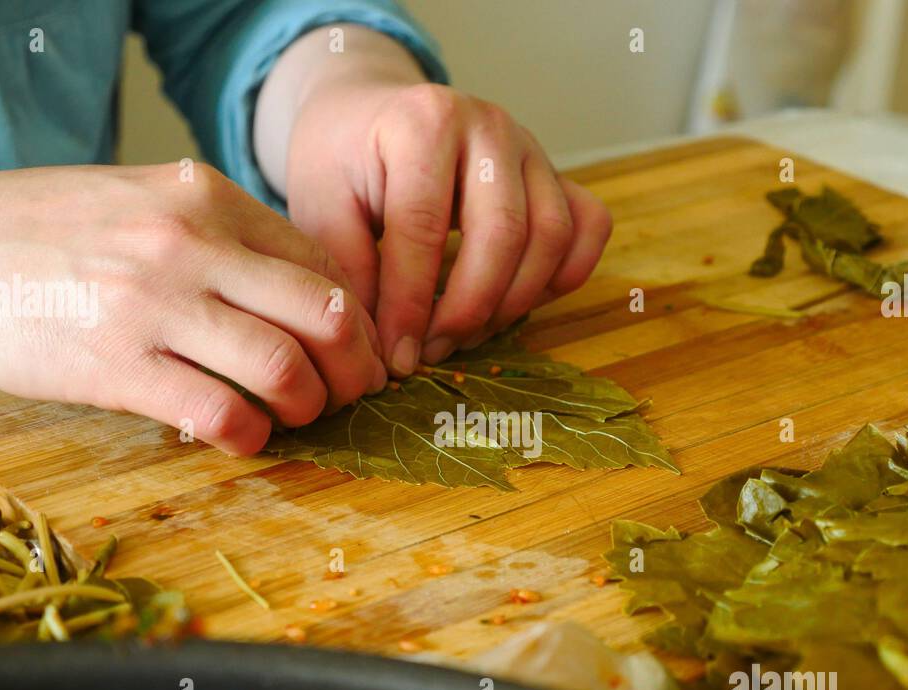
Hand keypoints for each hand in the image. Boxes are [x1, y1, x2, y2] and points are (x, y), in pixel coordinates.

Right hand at [0, 164, 387, 453]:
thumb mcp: (143, 200)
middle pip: (328, 315)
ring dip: (310, 406)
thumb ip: (221, 235)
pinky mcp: (118, 366)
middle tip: (351, 396)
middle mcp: (191, 244)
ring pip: (285, 367)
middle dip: (357, 369)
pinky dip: (251, 436)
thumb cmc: (46, 231)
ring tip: (295, 416)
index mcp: (206, 198)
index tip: (360, 354)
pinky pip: (221, 412)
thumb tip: (304, 295)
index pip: (323, 265)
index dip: (359, 322)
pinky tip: (243, 438)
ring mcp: (155, 305)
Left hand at [262, 30, 612, 375]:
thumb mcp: (319, 206)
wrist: (368, 115)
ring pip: (552, 236)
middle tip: (434, 351)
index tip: (398, 356)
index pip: (425, 227)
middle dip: (470, 309)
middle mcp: (488, 127)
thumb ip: (350, 271)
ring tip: (466, 334)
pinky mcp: (555, 173)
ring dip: (514, 301)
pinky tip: (514, 302)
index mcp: (424, 123)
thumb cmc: (342, 161)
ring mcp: (531, 147)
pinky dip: (563, 277)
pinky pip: (588, 227)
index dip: (411, 303)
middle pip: (504, 232)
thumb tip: (389, 348)